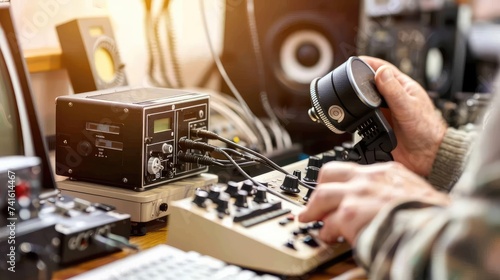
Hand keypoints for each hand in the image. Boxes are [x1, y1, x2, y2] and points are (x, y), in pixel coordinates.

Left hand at [298, 161, 449, 243]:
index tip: (332, 188)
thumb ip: (392, 191)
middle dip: (319, 189)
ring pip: (321, 195)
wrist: (437, 227)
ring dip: (315, 210)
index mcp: (386, 171)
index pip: (353, 168)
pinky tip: (329, 238)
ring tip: (312, 220)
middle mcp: (369, 178)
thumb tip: (382, 202)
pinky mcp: (350, 213)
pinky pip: (327, 222)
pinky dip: (325, 232)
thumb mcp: (414, 191)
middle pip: (329, 174)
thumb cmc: (431, 216)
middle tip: (315, 203)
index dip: (338, 180)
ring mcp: (357, 194)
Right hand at [359, 56, 446, 176]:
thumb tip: (381, 71)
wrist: (427, 157)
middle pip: (372, 84)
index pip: (383, 69)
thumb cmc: (427, 130)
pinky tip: (355, 116)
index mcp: (403, 88)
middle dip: (360, 81)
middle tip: (347, 78)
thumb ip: (393, 90)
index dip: (370, 63)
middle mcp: (393, 99)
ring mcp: (387, 112)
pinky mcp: (381, 126)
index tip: (357, 60)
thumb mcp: (408, 107)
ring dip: (359, 99)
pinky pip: (366, 118)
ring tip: (349, 97)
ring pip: (367, 101)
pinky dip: (359, 116)